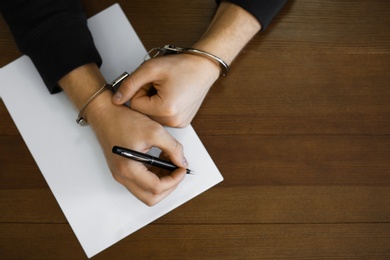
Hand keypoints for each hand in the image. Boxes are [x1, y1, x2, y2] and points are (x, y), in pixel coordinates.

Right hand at [86, 90, 187, 205]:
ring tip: (170, 164)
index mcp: (128, 169)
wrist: (104, 114)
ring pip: (146, 192)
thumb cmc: (123, 120)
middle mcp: (122, 176)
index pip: (156, 188)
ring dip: (162, 182)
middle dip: (169, 187)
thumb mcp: (154, 131)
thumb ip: (173, 148)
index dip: (174, 180)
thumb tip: (183, 163)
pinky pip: (141, 183)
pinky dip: (154, 177)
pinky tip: (161, 161)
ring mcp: (121, 175)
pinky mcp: (123, 170)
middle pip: (151, 198)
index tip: (182, 168)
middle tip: (178, 171)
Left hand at [112, 54, 219, 126]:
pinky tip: (172, 96)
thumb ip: (129, 84)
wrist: (203, 67)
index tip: (151, 81)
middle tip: (159, 84)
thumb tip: (116, 99)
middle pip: (143, 113)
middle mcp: (173, 121)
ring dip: (154, 102)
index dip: (140, 90)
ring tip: (167, 89)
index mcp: (165, 109)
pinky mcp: (182, 122)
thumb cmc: (182, 66)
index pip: (135, 105)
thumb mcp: (151, 69)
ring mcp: (179, 123)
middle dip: (146, 97)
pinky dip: (163, 106)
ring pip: (152, 116)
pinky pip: (162, 117)